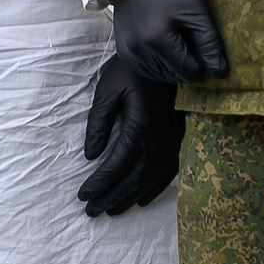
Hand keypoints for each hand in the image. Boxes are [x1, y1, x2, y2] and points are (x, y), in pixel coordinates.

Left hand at [78, 54, 184, 216]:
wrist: (164, 53)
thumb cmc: (131, 69)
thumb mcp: (107, 89)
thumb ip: (98, 123)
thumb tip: (91, 155)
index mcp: (140, 123)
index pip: (119, 162)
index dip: (101, 182)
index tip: (83, 195)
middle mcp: (159, 135)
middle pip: (135, 176)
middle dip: (112, 196)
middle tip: (92, 211)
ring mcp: (172, 137)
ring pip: (152, 178)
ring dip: (131, 197)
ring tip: (112, 210)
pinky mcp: (179, 136)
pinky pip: (170, 170)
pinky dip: (155, 188)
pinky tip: (142, 199)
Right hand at [110, 0, 229, 83]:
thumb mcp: (197, 10)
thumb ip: (209, 43)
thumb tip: (220, 73)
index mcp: (157, 40)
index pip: (189, 72)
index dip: (202, 62)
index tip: (202, 43)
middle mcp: (138, 50)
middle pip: (175, 76)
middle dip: (187, 63)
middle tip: (189, 37)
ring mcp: (128, 52)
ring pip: (161, 76)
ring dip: (173, 65)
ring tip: (176, 39)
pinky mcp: (123, 50)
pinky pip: (147, 69)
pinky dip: (159, 63)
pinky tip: (164, 45)